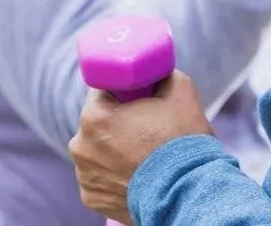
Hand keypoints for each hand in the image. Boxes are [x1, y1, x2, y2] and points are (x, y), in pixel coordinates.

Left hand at [70, 72, 212, 224]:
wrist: (189, 193)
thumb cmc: (182, 140)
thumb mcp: (179, 89)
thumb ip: (160, 74)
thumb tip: (154, 72)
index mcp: (94, 116)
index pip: (103, 91)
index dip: (122, 92)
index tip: (137, 99)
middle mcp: (81, 146)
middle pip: (98, 123)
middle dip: (117, 122)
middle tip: (146, 128)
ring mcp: (84, 175)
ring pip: (98, 151)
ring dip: (113, 150)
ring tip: (143, 156)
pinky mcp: (91, 198)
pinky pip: (100, 178)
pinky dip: (114, 175)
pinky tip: (136, 175)